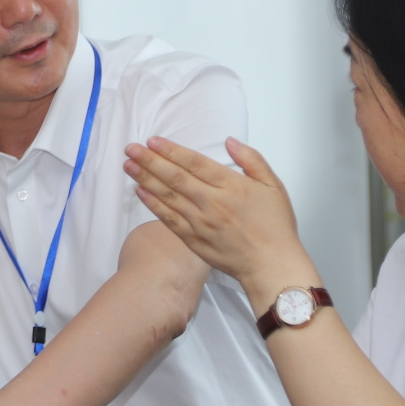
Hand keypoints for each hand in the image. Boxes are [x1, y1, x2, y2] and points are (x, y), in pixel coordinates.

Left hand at [124, 137, 310, 296]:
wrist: (271, 265)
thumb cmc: (275, 226)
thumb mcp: (273, 185)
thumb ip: (251, 159)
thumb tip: (230, 141)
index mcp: (231, 186)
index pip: (194, 163)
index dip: (171, 150)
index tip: (153, 141)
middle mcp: (212, 203)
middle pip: (175, 177)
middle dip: (150, 161)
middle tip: (131, 149)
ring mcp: (200, 223)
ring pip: (168, 197)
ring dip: (146, 179)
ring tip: (129, 165)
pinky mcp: (193, 240)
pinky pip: (169, 219)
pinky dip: (153, 205)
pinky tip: (141, 192)